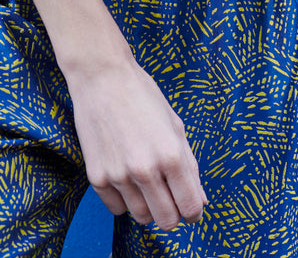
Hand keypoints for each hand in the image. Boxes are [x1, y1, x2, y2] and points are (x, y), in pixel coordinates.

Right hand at [66, 55, 206, 230]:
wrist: (101, 77)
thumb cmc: (142, 95)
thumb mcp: (175, 125)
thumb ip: (189, 166)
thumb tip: (201, 200)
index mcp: (171, 155)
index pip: (190, 207)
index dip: (194, 212)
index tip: (191, 208)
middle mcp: (145, 170)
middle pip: (167, 221)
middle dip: (173, 213)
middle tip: (169, 195)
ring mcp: (118, 176)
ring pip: (141, 217)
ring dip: (148, 207)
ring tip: (146, 181)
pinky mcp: (96, 177)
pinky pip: (116, 208)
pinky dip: (124, 200)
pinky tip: (125, 176)